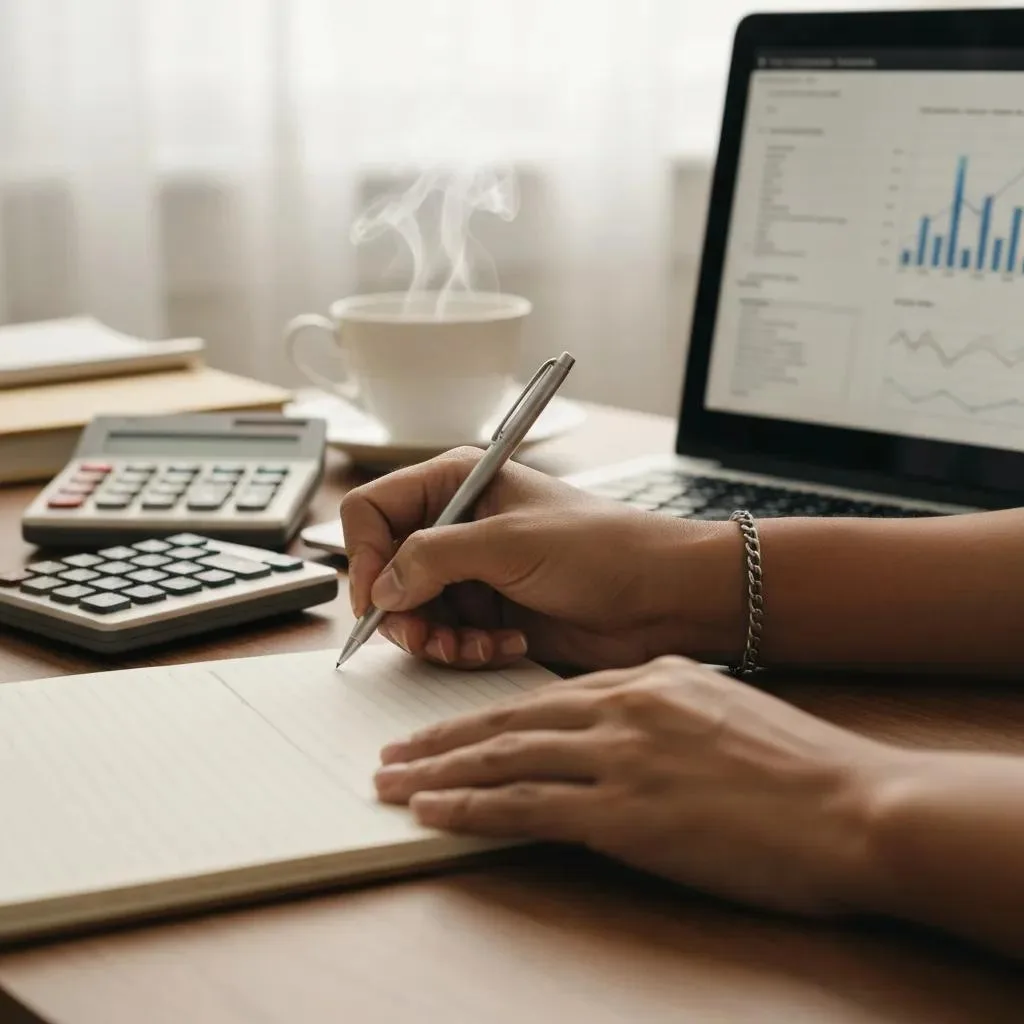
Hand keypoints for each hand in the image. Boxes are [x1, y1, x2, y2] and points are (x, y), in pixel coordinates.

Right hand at [341, 448, 744, 670]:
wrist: (663, 597)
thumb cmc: (604, 547)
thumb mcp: (510, 542)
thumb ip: (434, 557)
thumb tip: (381, 587)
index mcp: (456, 483)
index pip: (372, 511)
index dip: (363, 556)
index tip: (376, 600)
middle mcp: (458, 525)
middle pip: (385, 570)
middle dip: (404, 611)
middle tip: (427, 637)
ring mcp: (473, 571)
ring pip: (412, 612)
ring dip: (438, 638)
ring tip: (476, 644)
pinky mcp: (489, 611)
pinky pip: (447, 638)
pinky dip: (466, 649)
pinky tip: (505, 644)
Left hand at [374, 655, 901, 916]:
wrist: (852, 806)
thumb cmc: (799, 766)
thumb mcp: (722, 708)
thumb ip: (664, 706)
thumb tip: (620, 719)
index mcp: (647, 680)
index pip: (542, 697)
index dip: (484, 715)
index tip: (446, 730)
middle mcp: (623, 708)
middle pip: (507, 722)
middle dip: (440, 740)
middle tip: (391, 755)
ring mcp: (620, 759)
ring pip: (503, 759)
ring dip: (438, 772)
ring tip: (391, 784)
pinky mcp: (625, 814)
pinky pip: (526, 808)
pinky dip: (471, 808)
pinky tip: (433, 813)